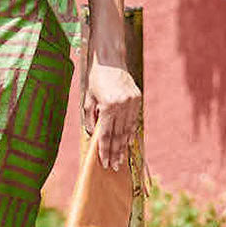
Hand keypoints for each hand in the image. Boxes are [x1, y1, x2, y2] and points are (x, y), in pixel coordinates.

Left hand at [83, 54, 140, 169]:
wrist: (110, 60)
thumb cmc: (95, 80)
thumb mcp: (88, 99)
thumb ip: (90, 119)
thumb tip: (94, 136)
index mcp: (108, 106)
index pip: (107, 134)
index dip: (105, 150)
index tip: (105, 162)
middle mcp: (122, 105)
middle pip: (118, 135)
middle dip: (115, 152)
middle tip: (114, 167)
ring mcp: (132, 102)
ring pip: (128, 129)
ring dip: (124, 145)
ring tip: (121, 159)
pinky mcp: (138, 98)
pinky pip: (134, 120)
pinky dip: (130, 132)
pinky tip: (127, 143)